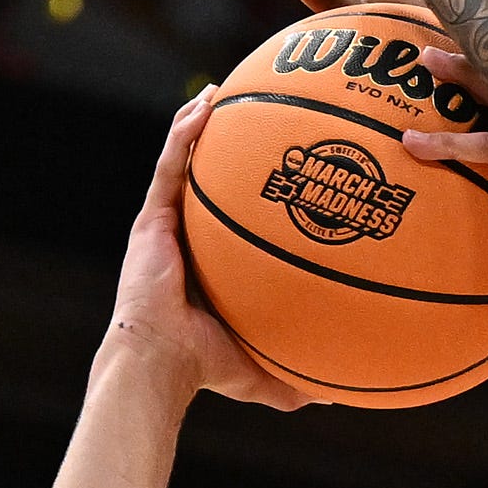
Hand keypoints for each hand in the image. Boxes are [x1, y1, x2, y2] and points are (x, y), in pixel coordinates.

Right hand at [109, 92, 311, 412]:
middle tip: (253, 114)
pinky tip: (204, 106)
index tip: (278, 168)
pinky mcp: (150, 219)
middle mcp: (185, 238)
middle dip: (225, 146)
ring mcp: (165, 225)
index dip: (248, 191)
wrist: (160, 363)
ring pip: (183, 162)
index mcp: (207, 263)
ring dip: (200, 124)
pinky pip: (171, 165)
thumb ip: (296, 380)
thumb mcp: (260, 371)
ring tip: (222, 91)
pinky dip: (184, 133)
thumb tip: (337, 396)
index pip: (229, 219)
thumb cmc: (203, 369)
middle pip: (207, 181)